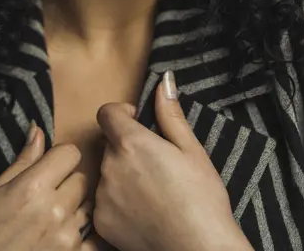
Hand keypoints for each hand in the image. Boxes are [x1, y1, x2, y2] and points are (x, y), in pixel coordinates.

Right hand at [0, 123, 91, 250]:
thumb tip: (38, 130)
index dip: (61, 157)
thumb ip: (24, 161)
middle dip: (68, 183)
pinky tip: (65, 236)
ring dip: (75, 209)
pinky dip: (85, 237)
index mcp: (33, 187)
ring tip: (53, 218)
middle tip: (49, 195)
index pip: (71, 153)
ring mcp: (66, 237)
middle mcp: (54, 210)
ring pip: (88, 206)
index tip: (52, 166)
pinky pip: (94, 239)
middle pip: (82, 179)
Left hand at [86, 72, 252, 250]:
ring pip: (106, 172)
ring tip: (152, 190)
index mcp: (131, 143)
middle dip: (126, 146)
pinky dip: (118, 201)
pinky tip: (144, 211)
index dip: (121, 113)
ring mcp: (103, 197)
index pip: (106, 113)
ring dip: (121, 174)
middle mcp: (110, 167)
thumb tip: (163, 81)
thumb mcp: (192, 150)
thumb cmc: (201, 199)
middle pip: (108, 144)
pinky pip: (104, 201)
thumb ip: (170, 113)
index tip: (137, 122)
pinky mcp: (102, 222)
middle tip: (154, 162)